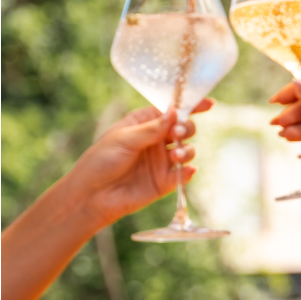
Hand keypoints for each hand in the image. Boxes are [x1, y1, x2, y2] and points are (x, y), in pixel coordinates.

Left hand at [75, 99, 213, 227]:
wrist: (92, 195)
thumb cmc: (101, 161)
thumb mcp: (124, 139)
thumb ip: (152, 128)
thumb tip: (175, 112)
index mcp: (144, 124)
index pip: (171, 112)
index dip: (190, 106)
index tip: (208, 104)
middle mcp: (156, 141)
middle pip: (183, 129)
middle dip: (186, 129)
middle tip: (176, 134)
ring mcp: (161, 161)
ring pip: (187, 151)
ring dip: (186, 151)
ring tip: (174, 156)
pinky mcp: (164, 182)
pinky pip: (182, 175)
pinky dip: (187, 172)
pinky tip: (185, 170)